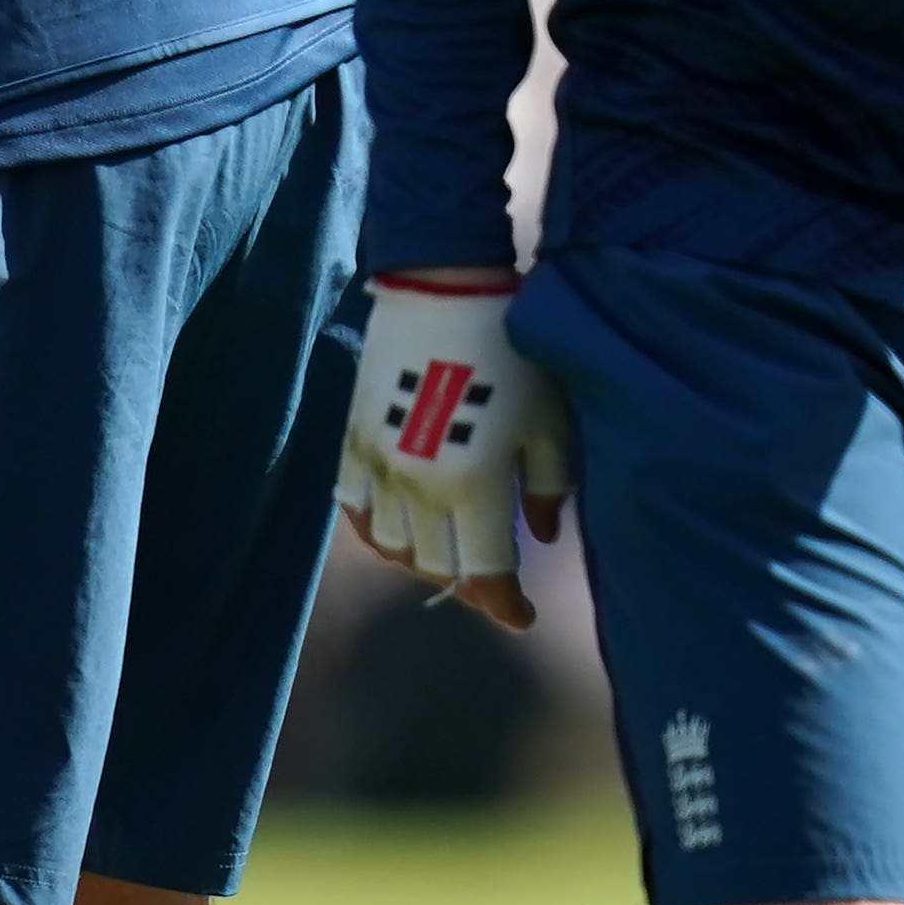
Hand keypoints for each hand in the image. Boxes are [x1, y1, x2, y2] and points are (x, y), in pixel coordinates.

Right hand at [334, 271, 566, 628]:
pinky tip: (399, 525)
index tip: (524, 615)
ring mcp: (378, 465)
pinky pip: (353, 509)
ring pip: (390, 546)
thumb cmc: (514, 354)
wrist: (442, 289)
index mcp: (474, 487)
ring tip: (449, 549)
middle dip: (468, 582)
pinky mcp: (352, 441)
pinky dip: (375, 529)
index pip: (484, 575)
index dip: (505, 607)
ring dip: (422, 560)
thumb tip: (543, 536)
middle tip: (492, 576)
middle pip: (436, 568)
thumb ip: (550, 489)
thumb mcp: (551, 423)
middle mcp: (419, 487)